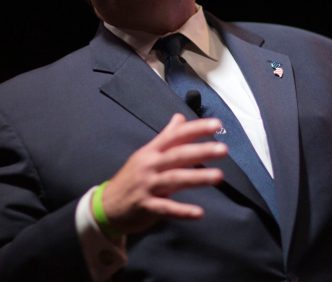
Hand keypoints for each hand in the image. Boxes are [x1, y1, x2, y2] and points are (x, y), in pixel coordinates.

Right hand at [100, 113, 227, 234]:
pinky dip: (182, 211)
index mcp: (152, 151)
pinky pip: (166, 208)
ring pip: (174, 179)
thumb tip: (180, 117)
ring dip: (197, 178)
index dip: (196, 128)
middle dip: (200, 151)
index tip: (217, 124)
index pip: (176, 135)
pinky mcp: (146, 206)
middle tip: (223, 149)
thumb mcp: (146, 154)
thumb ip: (166, 137)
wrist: (107, 205)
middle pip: (177, 155)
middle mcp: (149, 165)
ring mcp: (147, 186)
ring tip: (219, 176)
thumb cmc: (132, 177)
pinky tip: (199, 213)